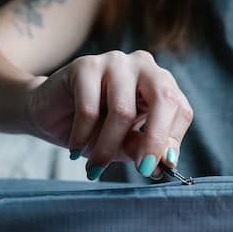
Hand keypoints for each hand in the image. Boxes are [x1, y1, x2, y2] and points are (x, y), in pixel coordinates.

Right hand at [26, 50, 192, 179]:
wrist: (52, 114)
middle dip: (153, 140)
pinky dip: (82, 136)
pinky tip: (76, 150)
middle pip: (163, 99)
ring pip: (122, 111)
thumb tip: (162, 164)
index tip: (156, 168)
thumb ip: (144, 148)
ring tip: (94, 168)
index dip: (171, 140)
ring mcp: (115, 62)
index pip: (180, 110)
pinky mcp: (86, 65)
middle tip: (142, 170)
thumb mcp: (126, 143)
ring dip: (107, 147)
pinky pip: (89, 109)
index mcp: (161, 84)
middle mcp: (144, 66)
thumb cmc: (96, 129)